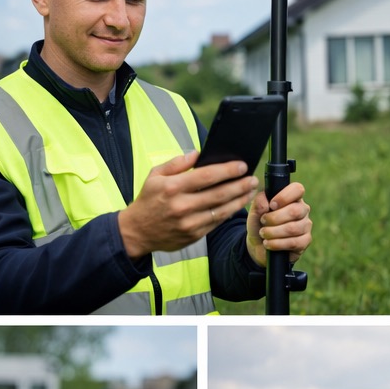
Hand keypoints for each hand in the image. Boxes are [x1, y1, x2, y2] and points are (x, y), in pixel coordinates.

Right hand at [116, 151, 257, 259]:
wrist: (137, 232)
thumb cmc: (148, 200)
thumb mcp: (155, 176)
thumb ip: (176, 163)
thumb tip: (197, 153)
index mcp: (173, 187)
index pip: (207, 176)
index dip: (228, 170)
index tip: (242, 165)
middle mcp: (182, 206)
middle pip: (219, 193)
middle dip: (240, 185)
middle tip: (252, 178)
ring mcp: (189, 223)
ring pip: (222, 210)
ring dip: (239, 199)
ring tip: (250, 190)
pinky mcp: (193, 235)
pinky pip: (216, 222)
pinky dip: (229, 213)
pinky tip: (237, 204)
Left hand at [246, 182, 311, 267]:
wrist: (258, 245)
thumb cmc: (259, 224)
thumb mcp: (254, 212)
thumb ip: (258, 203)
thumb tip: (267, 202)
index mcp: (292, 198)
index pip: (298, 189)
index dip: (284, 197)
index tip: (271, 205)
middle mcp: (302, 210)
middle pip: (295, 211)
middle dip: (274, 218)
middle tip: (262, 221)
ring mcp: (306, 225)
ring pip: (293, 228)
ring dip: (273, 232)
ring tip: (263, 234)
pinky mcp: (305, 241)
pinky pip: (294, 243)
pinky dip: (277, 244)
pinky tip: (268, 244)